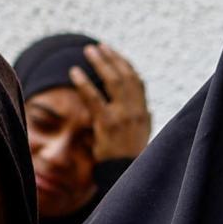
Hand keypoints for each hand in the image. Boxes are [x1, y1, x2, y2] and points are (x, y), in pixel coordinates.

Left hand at [74, 43, 150, 160]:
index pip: (137, 82)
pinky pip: (94, 98)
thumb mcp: (143, 137)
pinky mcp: (107, 124)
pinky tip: (74, 72)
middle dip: (112, 58)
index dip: (125, 65)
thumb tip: (148, 110)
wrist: (125, 176)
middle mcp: (136, 111)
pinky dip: (83, 83)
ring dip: (101, 63)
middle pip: (126, 76)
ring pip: (113, 81)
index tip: (114, 54)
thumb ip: (145, 121)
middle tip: (99, 47)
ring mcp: (123, 117)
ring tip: (89, 51)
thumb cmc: (131, 160)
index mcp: (144, 113)